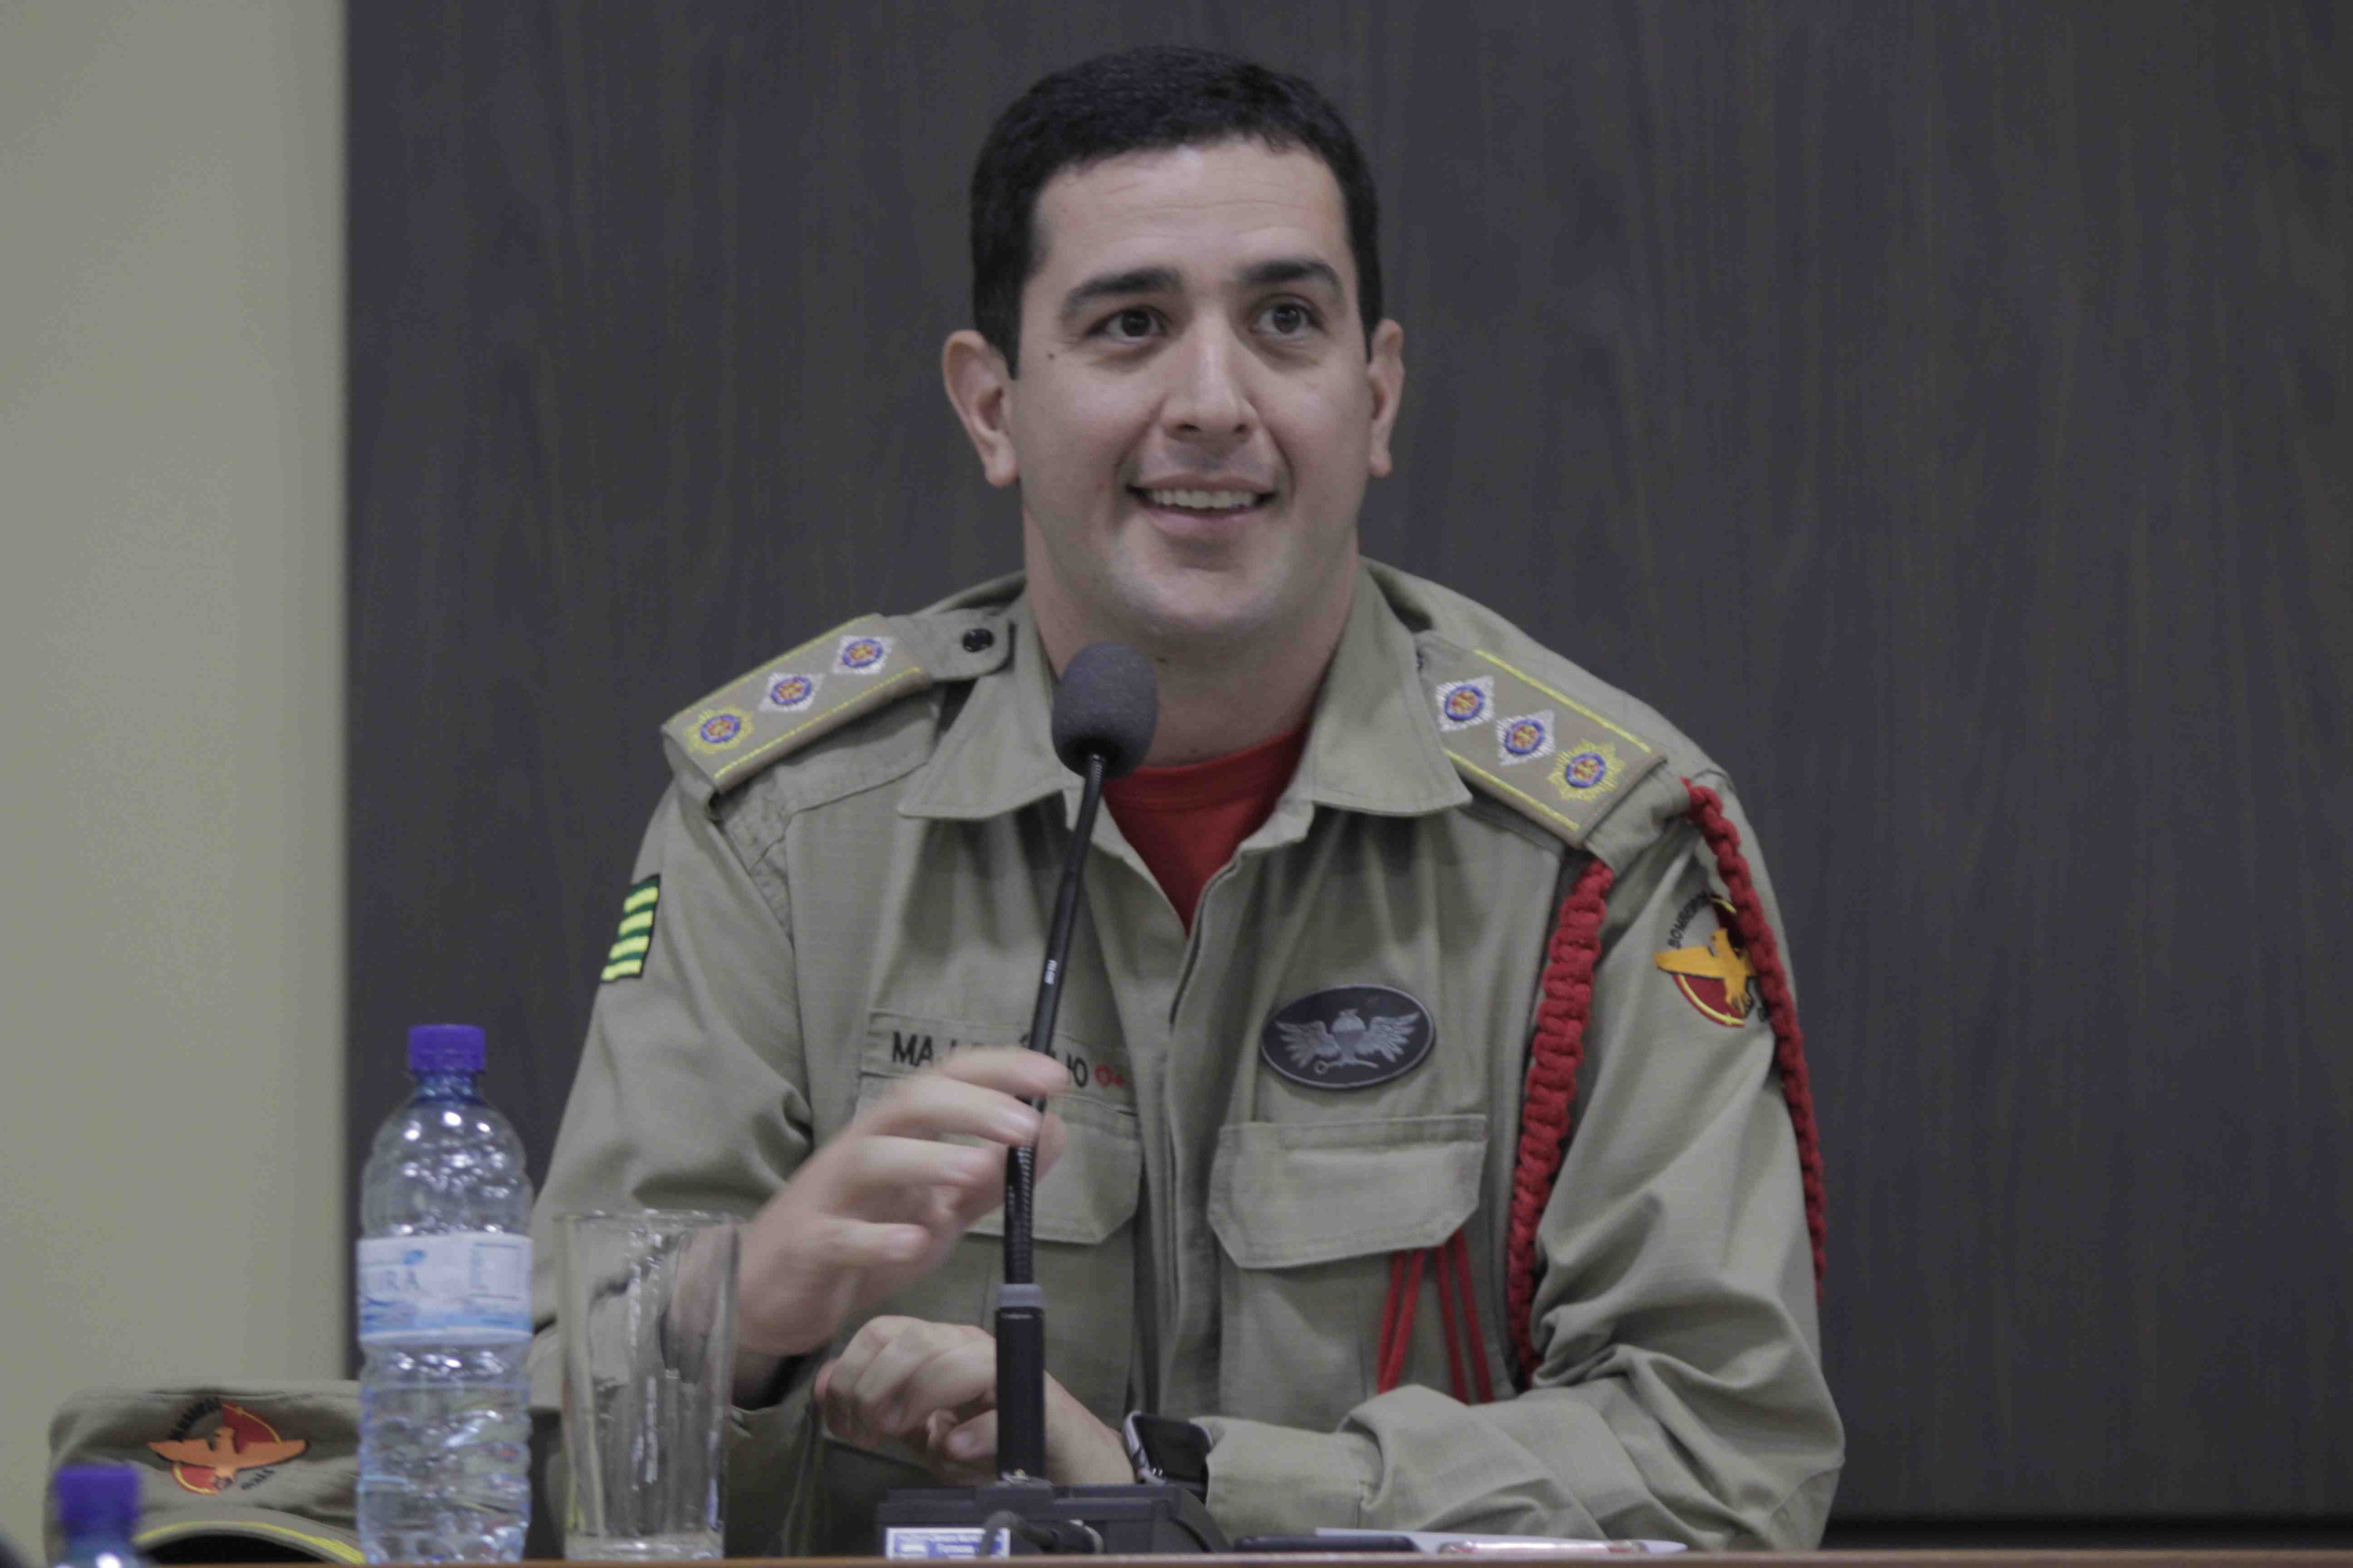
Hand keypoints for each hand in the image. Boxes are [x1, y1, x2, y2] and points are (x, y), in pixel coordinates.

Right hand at [732, 1047, 1069, 1393]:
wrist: (770, 1293)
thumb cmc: (861, 1237)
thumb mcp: (939, 1210)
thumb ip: (992, 1179)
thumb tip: (1052, 1132)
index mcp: (897, 1135)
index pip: (946, 1080)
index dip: (999, 1070)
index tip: (1055, 1076)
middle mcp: (862, 1151)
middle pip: (909, 1104)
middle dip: (971, 1106)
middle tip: (1026, 1124)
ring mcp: (830, 1198)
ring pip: (871, 1159)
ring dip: (927, 1160)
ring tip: (975, 1171)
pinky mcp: (808, 1249)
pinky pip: (838, 1237)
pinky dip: (877, 1239)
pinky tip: (914, 1244)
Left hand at [815, 1316, 1132, 1486]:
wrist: (1056, 1453)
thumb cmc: (983, 1436)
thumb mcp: (917, 1423)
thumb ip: (875, 1404)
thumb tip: (824, 1387)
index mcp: (940, 1344)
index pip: (883, 1331)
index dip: (850, 1373)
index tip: (842, 1420)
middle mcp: (970, 1345)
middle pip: (910, 1340)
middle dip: (872, 1388)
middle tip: (869, 1433)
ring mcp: (1007, 1371)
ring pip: (954, 1362)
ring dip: (914, 1402)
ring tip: (903, 1436)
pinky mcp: (1040, 1406)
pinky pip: (1000, 1412)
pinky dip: (971, 1433)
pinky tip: (953, 1450)